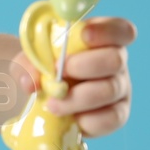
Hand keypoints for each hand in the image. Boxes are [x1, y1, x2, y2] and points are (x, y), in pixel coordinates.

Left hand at [31, 16, 134, 137]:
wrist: (43, 96)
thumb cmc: (44, 68)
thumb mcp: (32, 60)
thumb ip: (29, 65)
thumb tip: (31, 83)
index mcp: (102, 39)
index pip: (120, 29)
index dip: (107, 31)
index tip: (84, 35)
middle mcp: (117, 61)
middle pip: (116, 60)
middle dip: (85, 66)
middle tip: (58, 73)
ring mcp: (120, 89)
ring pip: (110, 90)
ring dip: (78, 98)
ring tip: (53, 104)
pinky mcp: (118, 114)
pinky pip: (111, 118)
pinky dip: (88, 120)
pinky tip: (71, 118)